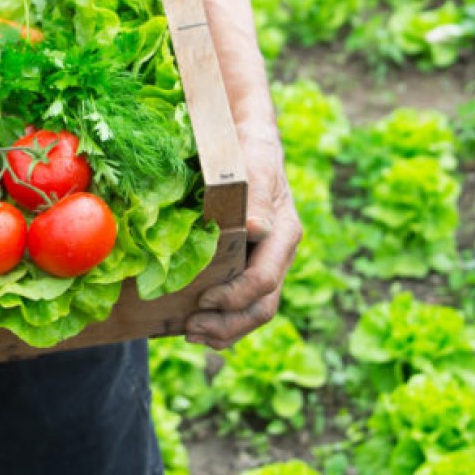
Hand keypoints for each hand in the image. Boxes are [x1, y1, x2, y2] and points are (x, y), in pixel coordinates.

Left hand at [184, 126, 300, 349]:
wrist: (245, 142)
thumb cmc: (248, 151)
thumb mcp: (254, 166)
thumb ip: (258, 197)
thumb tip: (257, 230)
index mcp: (283, 235)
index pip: (264, 281)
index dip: (234, 297)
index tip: (202, 299)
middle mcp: (276, 255)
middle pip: (261, 307)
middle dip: (228, 324)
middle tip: (191, 328)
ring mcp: (262, 263)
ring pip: (252, 311)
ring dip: (223, 330)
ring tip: (191, 333)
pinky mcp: (245, 265)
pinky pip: (239, 303)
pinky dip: (220, 319)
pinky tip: (194, 325)